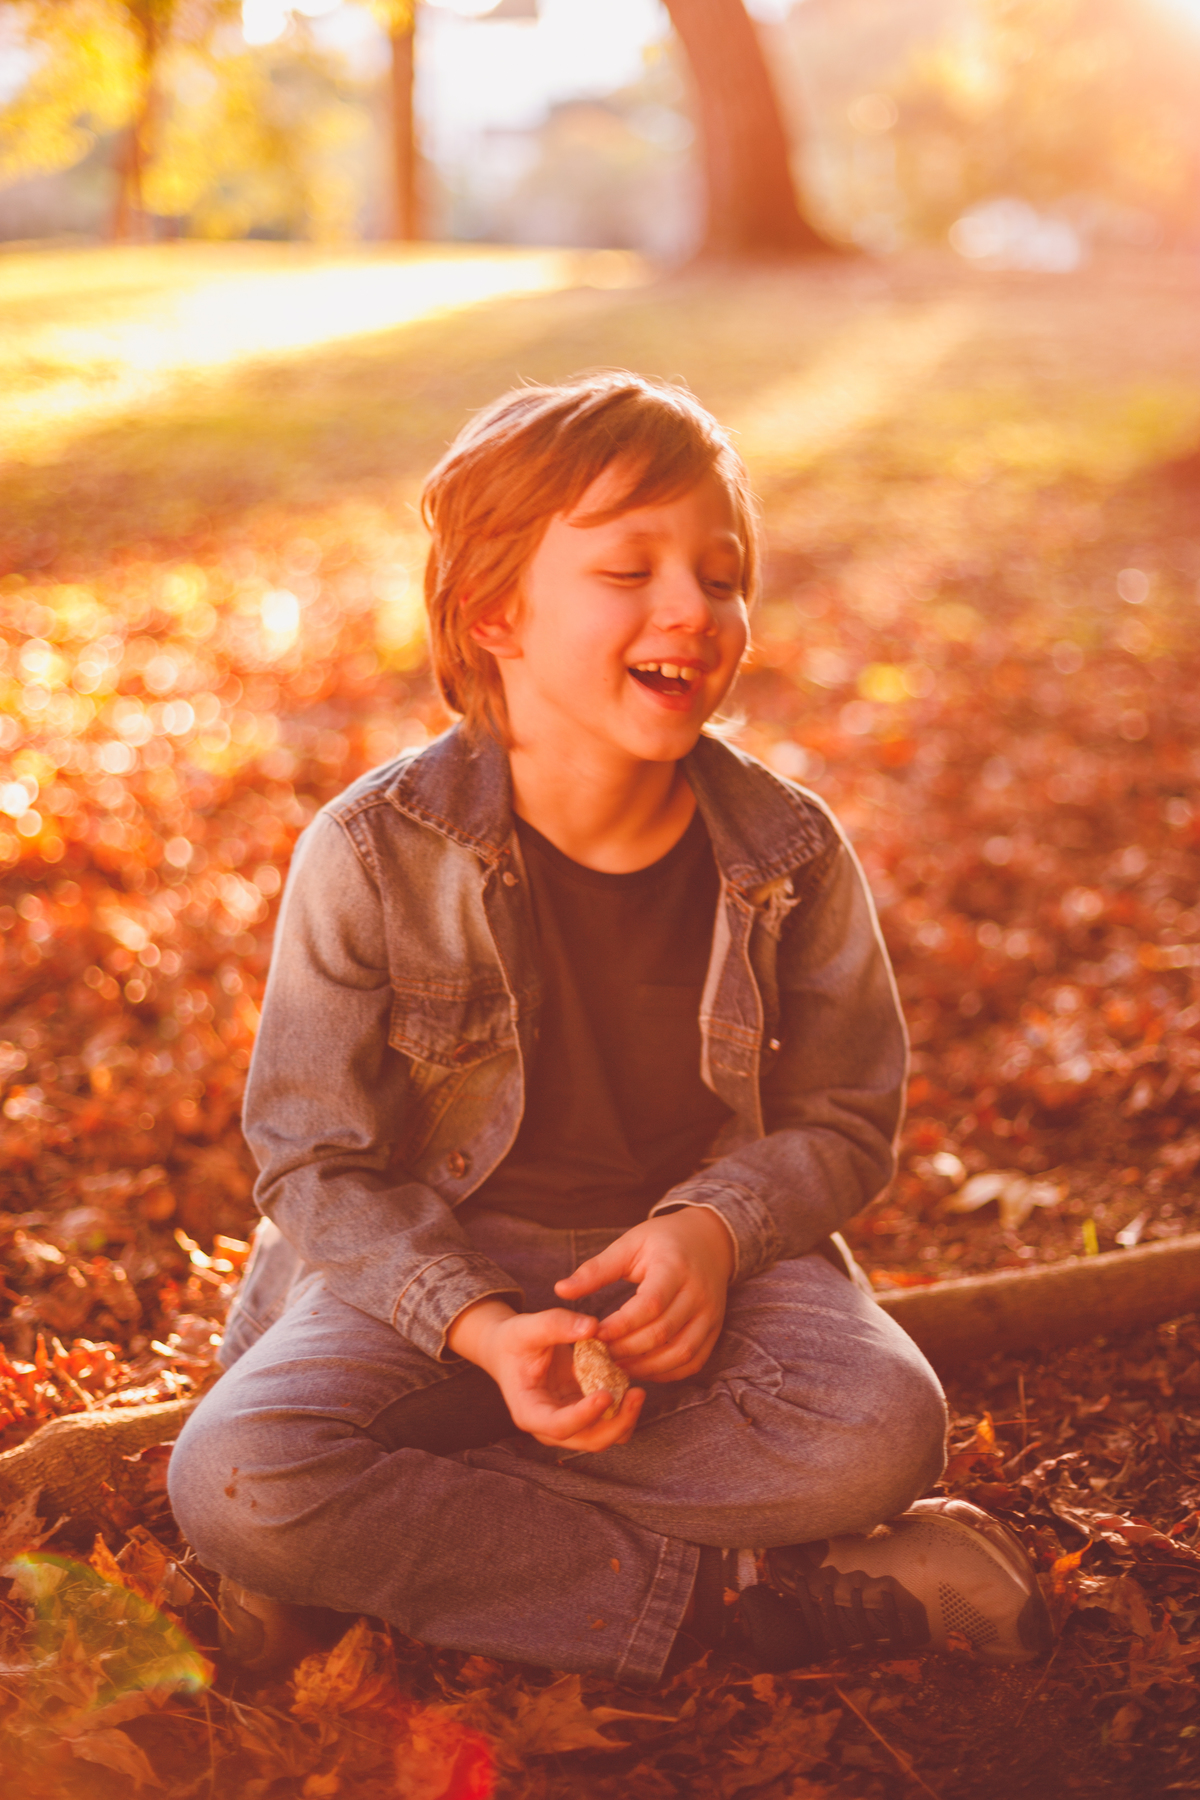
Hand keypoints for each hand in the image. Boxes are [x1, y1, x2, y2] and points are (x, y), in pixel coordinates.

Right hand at [445, 1299, 643, 1450]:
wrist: (511, 1349)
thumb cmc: (516, 1340)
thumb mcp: (528, 1327)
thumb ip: (557, 1324)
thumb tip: (592, 1326)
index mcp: (529, 1411)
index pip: (558, 1426)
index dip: (584, 1415)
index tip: (606, 1394)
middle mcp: (549, 1426)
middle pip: (588, 1441)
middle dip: (616, 1423)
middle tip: (638, 1393)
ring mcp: (569, 1423)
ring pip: (603, 1437)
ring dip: (624, 1420)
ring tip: (637, 1391)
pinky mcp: (583, 1414)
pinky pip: (609, 1422)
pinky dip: (622, 1410)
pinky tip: (628, 1384)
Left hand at [554, 1208, 734, 1383]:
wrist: (708, 1240)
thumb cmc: (661, 1241)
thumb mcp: (628, 1245)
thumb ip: (596, 1270)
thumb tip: (559, 1290)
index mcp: (674, 1267)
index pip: (649, 1305)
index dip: (620, 1325)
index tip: (593, 1334)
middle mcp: (698, 1293)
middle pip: (662, 1333)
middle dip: (627, 1349)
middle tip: (599, 1355)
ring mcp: (710, 1314)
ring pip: (680, 1353)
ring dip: (647, 1367)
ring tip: (617, 1366)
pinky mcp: (714, 1330)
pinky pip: (693, 1362)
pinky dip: (667, 1373)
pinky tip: (643, 1369)